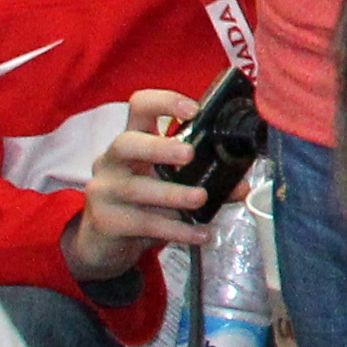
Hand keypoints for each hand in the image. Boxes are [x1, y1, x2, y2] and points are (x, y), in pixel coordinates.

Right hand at [59, 88, 209, 285]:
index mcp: (133, 141)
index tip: (194, 110)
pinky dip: (177, 229)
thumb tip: (242, 186)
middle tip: (189, 155)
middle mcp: (112, 161)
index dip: (164, 102)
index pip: (139, 108)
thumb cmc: (142, 201)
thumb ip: (206, 180)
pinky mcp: (106, 221)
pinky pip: (144, 223)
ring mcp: (105, 190)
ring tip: (201, 199)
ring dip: (173, 194)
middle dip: (158, 147)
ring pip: (136, 188)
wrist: (104, 243)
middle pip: (125, 143)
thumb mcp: (170, 184)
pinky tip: (201, 233)